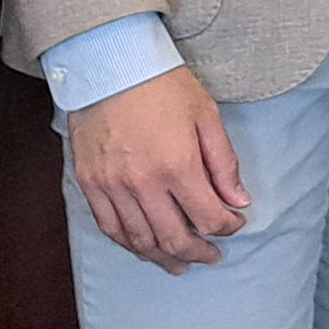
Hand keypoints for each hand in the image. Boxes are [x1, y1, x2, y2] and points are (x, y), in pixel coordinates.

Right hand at [69, 66, 249, 270]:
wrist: (109, 64)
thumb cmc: (162, 84)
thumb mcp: (206, 116)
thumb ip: (224, 163)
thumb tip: (239, 201)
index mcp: (178, 165)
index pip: (208, 217)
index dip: (227, 227)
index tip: (234, 225)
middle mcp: (143, 182)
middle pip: (174, 238)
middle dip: (198, 253)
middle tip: (211, 257)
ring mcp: (112, 185)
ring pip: (140, 240)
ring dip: (163, 257)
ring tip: (179, 264)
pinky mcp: (90, 183)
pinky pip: (110, 227)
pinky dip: (129, 243)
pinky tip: (144, 247)